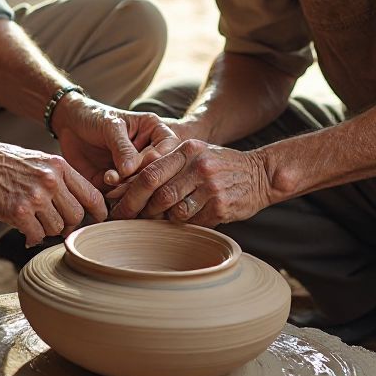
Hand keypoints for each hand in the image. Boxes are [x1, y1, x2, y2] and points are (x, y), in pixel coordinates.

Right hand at [0, 138, 106, 246]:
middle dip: (68, 224)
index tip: (98, 220)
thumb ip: (59, 181)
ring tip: (34, 222)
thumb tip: (77, 210)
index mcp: (59, 166)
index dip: (98, 212)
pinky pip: (37, 235)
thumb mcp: (38, 162)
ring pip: (57, 227)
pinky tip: (24, 230)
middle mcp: (51, 180)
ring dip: (47, 230)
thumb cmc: (4, 164)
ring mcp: (35, 196)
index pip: (91, 194)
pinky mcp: (19, 212)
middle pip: (76, 215)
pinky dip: (32, 236)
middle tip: (55, 224)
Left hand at [52, 97, 180, 188]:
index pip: (168, 151)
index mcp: (156, 132)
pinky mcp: (122, 184)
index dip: (156, 163)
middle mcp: (151, 152)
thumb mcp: (110, 126)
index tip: (136, 166)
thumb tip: (132, 171)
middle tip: (120, 177)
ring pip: (144, 188)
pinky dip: (118, 194)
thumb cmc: (94, 117)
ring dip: (127, 188)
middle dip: (140, 179)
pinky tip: (105, 181)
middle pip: (158, 173)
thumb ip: (122, 147)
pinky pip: (127, 195)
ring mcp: (137, 170)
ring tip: (109, 178)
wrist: (68, 125)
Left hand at [107, 139, 272, 227]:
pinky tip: (175, 225)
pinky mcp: (220, 207)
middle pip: (157, 194)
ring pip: (172, 212)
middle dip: (136, 209)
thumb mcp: (195, 153)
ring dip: (158, 220)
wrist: (261, 174)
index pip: (149, 171)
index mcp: (188, 149)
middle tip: (123, 219)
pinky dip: (180, 226)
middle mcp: (198, 165)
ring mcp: (211, 187)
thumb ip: (167, 164)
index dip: (128, 190)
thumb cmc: (219, 165)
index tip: (114, 202)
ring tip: (149, 223)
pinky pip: (191, 222)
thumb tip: (126, 185)